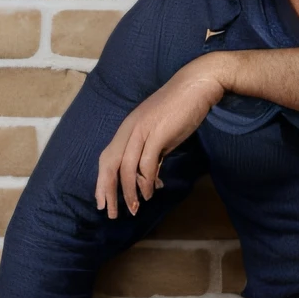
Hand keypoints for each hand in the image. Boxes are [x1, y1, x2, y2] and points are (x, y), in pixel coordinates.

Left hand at [94, 55, 226, 218]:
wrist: (197, 85)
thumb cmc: (180, 108)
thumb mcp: (161, 135)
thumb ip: (153, 156)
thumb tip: (150, 181)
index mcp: (128, 128)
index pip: (107, 158)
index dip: (102, 181)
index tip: (103, 202)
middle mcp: (129, 129)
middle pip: (109, 164)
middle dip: (107, 190)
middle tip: (109, 212)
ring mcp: (142, 130)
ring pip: (127, 167)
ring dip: (128, 191)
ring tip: (134, 209)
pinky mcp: (158, 133)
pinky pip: (146, 162)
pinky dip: (145, 181)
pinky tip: (149, 193)